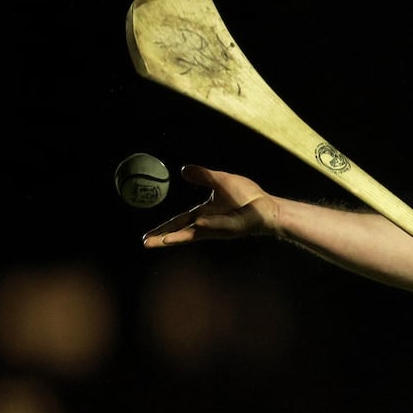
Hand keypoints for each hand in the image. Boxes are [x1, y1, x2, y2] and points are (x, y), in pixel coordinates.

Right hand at [142, 165, 278, 247]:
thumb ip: (202, 176)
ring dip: (180, 237)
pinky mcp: (231, 228)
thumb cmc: (245, 195)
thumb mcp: (220, 180)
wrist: (265, 205)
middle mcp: (207, 224)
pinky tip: (198, 222)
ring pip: (196, 233)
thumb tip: (182, 170)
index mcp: (203, 213)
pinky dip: (208, 224)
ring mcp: (219, 227)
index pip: (179, 222)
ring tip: (163, 240)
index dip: (164, 228)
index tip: (147, 236)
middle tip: (146, 243)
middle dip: (164, 238)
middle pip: (181, 232)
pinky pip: (218, 225)